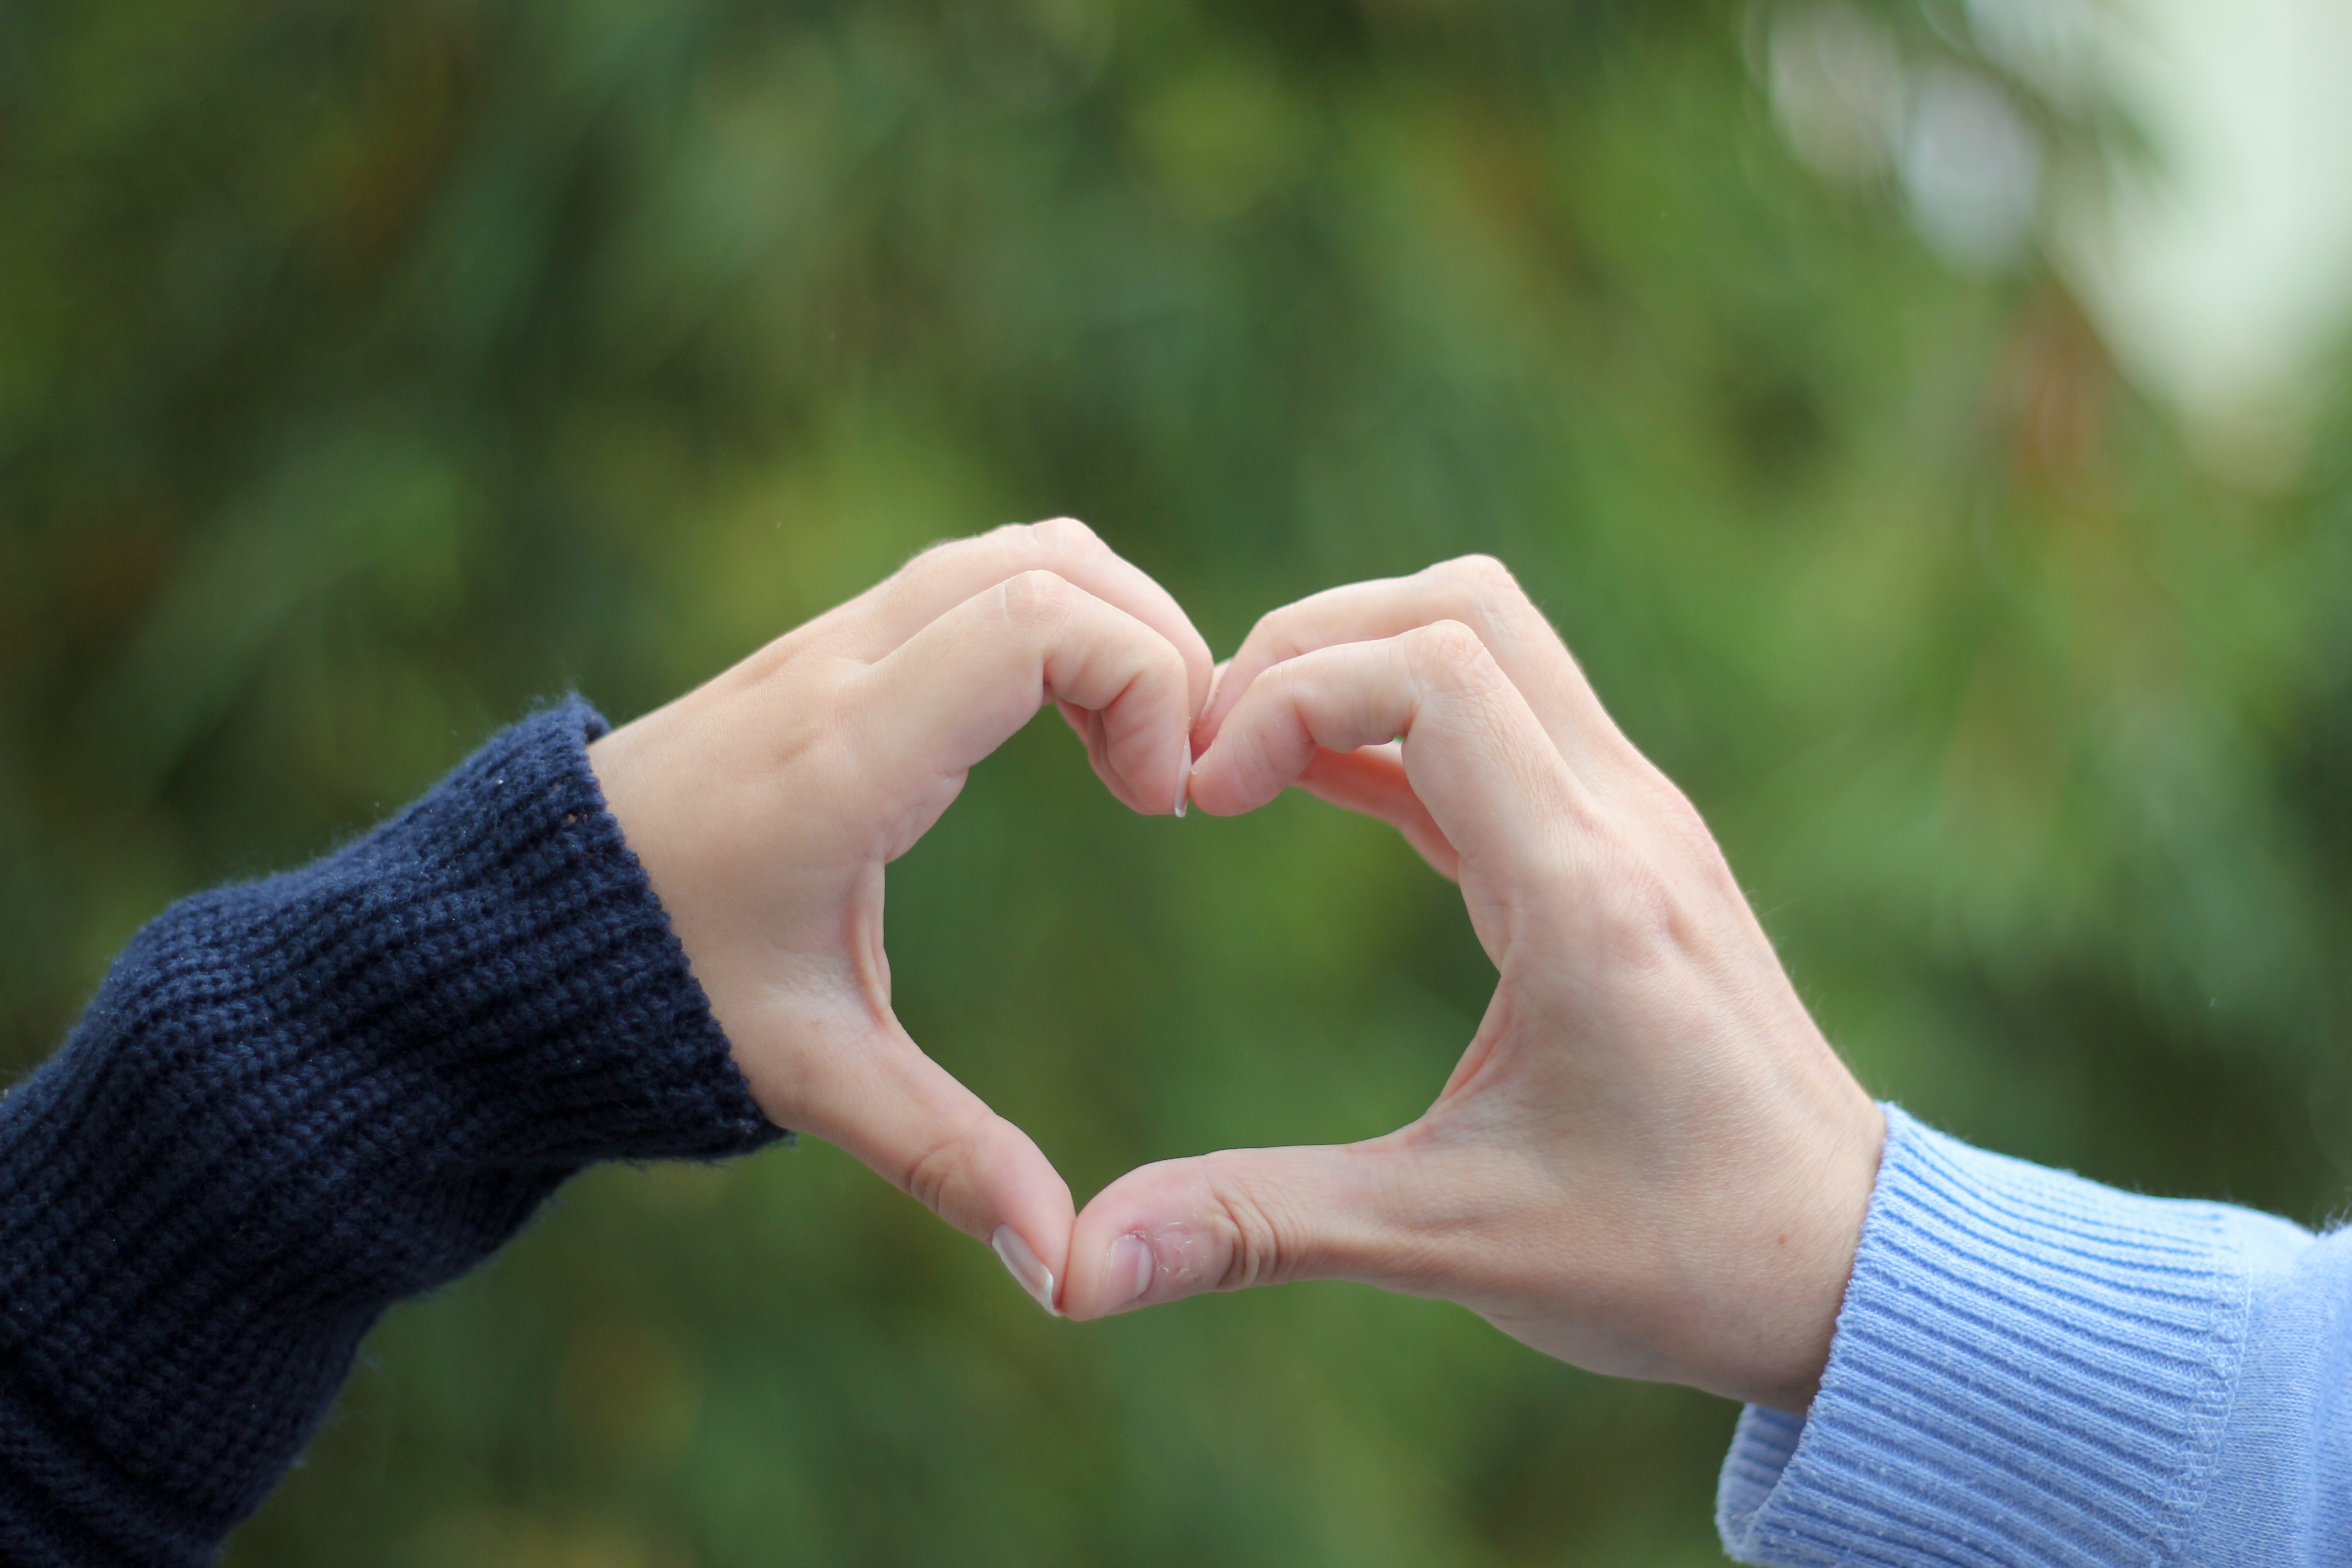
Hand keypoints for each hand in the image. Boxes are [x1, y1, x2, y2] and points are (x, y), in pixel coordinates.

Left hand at [587, 520, 1210, 1312]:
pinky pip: (964, 583)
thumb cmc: (647, 998)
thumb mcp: (810, 1077)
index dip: (1144, 685)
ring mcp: (818, 649)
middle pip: (1046, 561)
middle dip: (1155, 643)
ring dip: (1105, 620)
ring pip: (1008, 553)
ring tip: (1138, 745)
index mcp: (843, 759)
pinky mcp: (814, 657)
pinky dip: (1048, 621)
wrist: (494, 932)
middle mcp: (833, 675)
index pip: (1036, 622)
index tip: (1162, 803)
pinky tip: (1066, 728)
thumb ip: (946, 1158)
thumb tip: (1066, 1269)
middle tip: (1179, 770)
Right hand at [1059, 556, 1883, 1412]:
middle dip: (1307, 646)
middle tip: (1208, 758)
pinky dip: (1399, 721)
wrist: (1848, 1264)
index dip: (1287, 697)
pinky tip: (1315, 790)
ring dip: (1356, 666)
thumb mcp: (1454, 1244)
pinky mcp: (1629, 842)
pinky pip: (1504, 718)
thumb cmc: (1676, 1258)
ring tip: (1246, 766)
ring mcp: (1638, 819)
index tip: (1204, 799)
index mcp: (1584, 893)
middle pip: (1459, 609)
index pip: (1431, 672)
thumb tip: (1081, 1274)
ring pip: (1490, 639)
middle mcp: (1624, 821)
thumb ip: (1262, 1227)